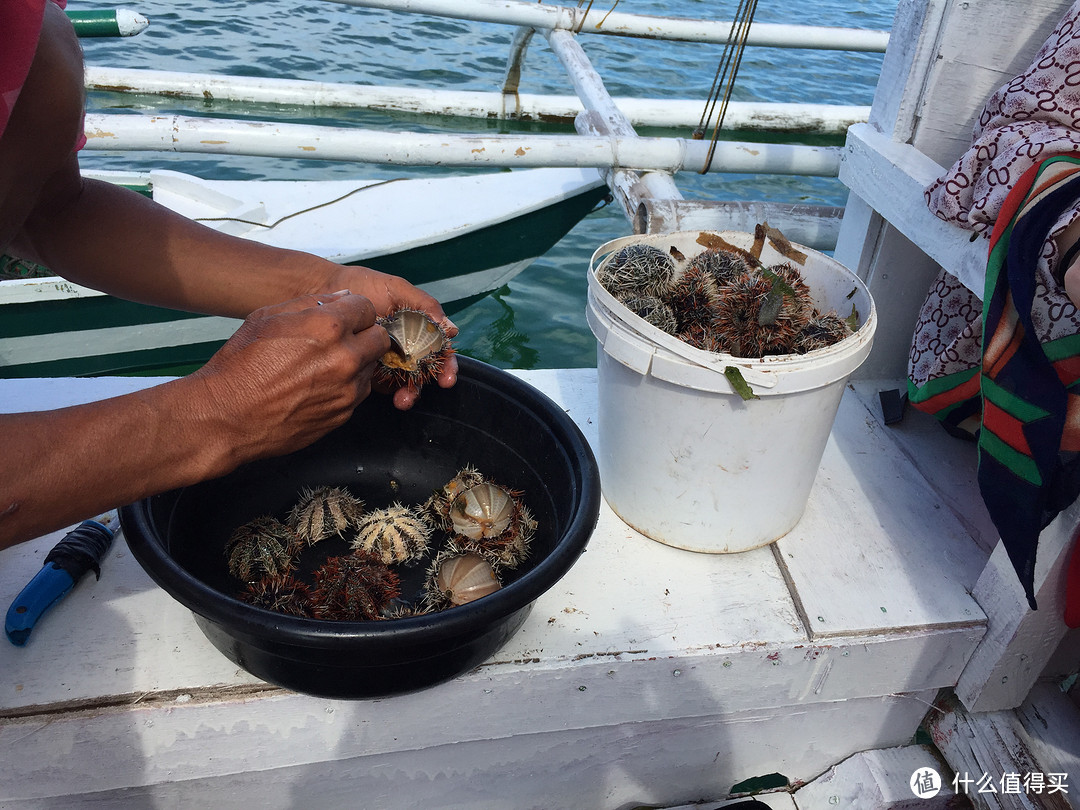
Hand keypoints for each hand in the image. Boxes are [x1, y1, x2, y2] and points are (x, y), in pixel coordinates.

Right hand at [188, 291, 389, 469]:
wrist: (227, 417)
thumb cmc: (240, 366)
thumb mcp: (267, 317)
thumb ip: (310, 303)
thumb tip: (342, 298)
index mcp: (328, 327)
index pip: (367, 308)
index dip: (354, 311)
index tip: (344, 318)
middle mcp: (345, 358)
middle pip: (379, 338)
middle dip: (364, 335)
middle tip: (340, 341)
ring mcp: (347, 390)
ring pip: (371, 367)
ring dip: (356, 363)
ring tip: (323, 366)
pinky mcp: (344, 414)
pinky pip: (359, 393)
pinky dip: (347, 387)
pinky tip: (318, 386)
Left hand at [321, 267, 458, 408]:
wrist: (328, 288)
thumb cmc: (364, 284)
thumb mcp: (397, 288)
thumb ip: (425, 304)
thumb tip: (450, 328)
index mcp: (417, 328)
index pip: (438, 350)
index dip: (447, 365)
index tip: (447, 377)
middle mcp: (406, 345)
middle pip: (425, 370)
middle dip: (427, 384)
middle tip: (421, 391)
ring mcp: (388, 359)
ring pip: (406, 382)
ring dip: (409, 393)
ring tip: (403, 399)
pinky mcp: (369, 368)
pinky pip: (384, 384)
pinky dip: (389, 392)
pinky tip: (388, 393)